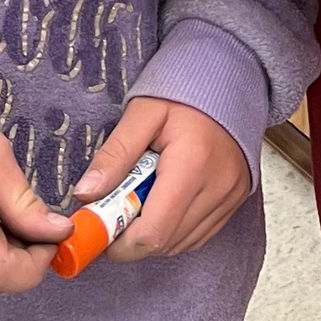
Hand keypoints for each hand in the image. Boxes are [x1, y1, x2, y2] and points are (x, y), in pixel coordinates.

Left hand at [73, 97, 250, 262]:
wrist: (228, 76)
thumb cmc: (184, 91)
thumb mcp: (142, 113)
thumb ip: (114, 154)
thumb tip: (85, 195)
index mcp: (191, 163)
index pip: (153, 232)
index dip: (121, 243)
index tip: (102, 229)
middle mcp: (217, 186)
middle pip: (165, 243)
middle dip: (133, 237)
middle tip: (118, 209)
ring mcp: (230, 196)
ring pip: (181, 244)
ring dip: (155, 233)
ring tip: (144, 198)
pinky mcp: (236, 200)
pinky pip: (199, 235)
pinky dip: (176, 230)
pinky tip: (165, 201)